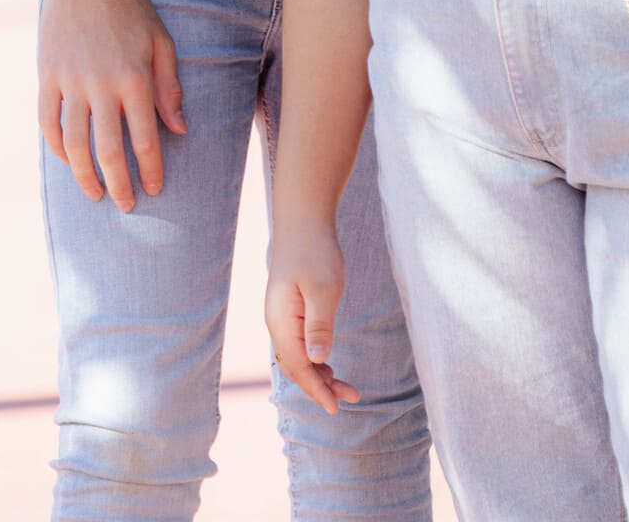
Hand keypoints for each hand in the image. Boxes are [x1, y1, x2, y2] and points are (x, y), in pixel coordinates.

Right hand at [38, 0, 186, 209]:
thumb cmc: (129, 7)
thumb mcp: (161, 40)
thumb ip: (169, 86)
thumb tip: (180, 129)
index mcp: (135, 77)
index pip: (146, 138)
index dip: (151, 169)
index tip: (154, 189)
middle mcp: (102, 85)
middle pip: (108, 150)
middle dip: (119, 184)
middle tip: (126, 206)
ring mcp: (70, 82)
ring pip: (74, 144)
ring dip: (84, 175)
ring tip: (95, 193)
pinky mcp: (47, 76)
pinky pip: (48, 122)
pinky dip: (56, 147)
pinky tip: (68, 160)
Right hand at [266, 223, 359, 414]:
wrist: (303, 221)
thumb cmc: (315, 251)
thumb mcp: (323, 288)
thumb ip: (319, 326)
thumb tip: (318, 361)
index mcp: (281, 322)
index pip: (298, 368)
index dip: (316, 390)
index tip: (336, 407)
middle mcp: (277, 324)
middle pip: (296, 368)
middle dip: (320, 387)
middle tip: (351, 397)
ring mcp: (282, 318)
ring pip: (298, 358)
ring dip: (320, 374)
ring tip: (346, 387)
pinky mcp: (291, 310)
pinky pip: (300, 344)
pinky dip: (315, 359)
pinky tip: (330, 364)